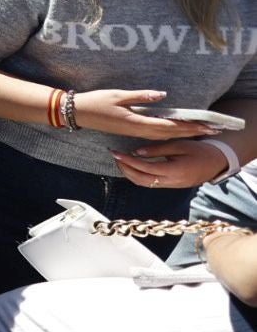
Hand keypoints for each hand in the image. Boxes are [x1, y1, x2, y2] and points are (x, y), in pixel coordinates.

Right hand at [72, 89, 218, 139]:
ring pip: (163, 135)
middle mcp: (138, 130)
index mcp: (136, 121)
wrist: (79, 113)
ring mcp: (134, 132)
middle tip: (211, 130)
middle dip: (191, 132)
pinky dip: (169, 132)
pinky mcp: (130, 130)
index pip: (169, 125)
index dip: (188, 126)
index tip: (205, 125)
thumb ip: (141, 96)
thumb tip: (163, 95)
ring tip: (198, 131)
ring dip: (182, 133)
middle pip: (170, 133)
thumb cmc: (96, 102)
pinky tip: (175, 130)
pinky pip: (155, 134)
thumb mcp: (119, 95)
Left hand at [112, 139, 227, 189]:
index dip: (128, 161)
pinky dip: (138, 176)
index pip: (145, 168)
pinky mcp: (171, 186)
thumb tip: (137, 152)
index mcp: (174, 171)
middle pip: (141, 180)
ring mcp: (171, 186)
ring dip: (130, 174)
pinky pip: (150, 184)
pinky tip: (132, 166)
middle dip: (125, 169)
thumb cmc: (199, 150)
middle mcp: (171, 182)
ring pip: (144, 184)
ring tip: (121, 160)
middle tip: (115, 156)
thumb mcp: (179, 146)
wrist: (216, 162)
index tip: (116, 153)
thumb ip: (158, 150)